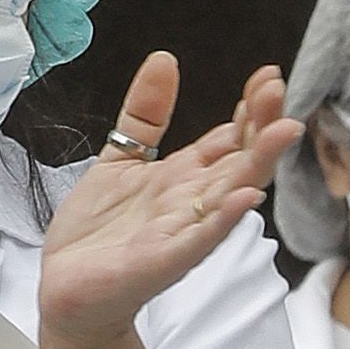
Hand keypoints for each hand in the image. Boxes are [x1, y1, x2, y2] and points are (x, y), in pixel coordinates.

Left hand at [36, 56, 296, 348]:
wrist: (66, 289)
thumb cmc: (98, 231)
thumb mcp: (120, 158)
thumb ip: (145, 113)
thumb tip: (165, 59)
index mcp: (184, 178)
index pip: (229, 139)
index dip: (249, 109)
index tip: (267, 76)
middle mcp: (191, 203)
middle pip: (239, 161)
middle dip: (261, 126)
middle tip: (276, 90)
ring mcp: (182, 232)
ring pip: (230, 195)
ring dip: (258, 164)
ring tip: (283, 131)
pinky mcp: (162, 261)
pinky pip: (199, 239)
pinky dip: (223, 219)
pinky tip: (245, 198)